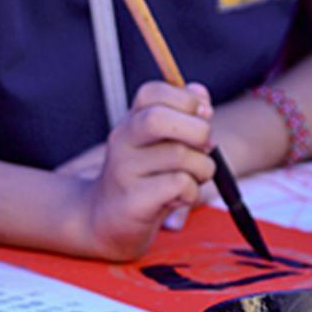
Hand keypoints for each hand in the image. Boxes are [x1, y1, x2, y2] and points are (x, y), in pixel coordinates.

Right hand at [80, 81, 215, 259]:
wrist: (106, 219)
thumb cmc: (145, 176)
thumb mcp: (161, 141)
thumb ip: (184, 115)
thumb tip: (201, 96)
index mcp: (130, 121)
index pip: (152, 92)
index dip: (185, 99)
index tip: (202, 115)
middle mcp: (122, 140)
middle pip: (158, 119)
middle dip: (197, 130)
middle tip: (204, 147)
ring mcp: (125, 170)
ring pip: (180, 155)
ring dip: (203, 168)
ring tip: (193, 178)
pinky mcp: (134, 200)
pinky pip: (179, 185)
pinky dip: (192, 191)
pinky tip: (179, 197)